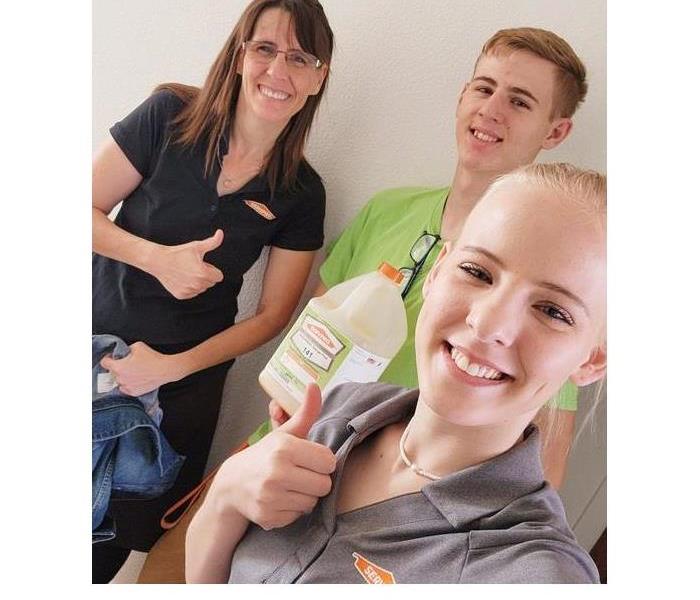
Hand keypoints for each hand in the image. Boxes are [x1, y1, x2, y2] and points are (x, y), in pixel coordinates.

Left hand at [100, 341, 180, 395]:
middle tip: (128, 364)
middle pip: (112, 372)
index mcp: (119, 367)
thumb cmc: (153, 358)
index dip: (108, 358)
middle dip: (118, 367)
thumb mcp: (138, 346)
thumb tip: (125, 353)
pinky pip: (126, 388)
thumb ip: (127, 349)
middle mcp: (120, 378)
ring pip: (119, 381)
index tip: (113, 357)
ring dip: (123, 376)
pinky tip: (137, 378)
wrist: (165, 370)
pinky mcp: (134, 392)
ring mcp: (127, 387)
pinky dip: (129, 384)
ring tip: (134, 372)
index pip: (104, 363)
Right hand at [150, 229, 224, 299]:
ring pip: (202, 288)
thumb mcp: (197, 246)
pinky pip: (192, 293)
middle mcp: (197, 285)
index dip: (211, 269)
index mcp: (204, 274)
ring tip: (187, 272)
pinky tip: (182, 278)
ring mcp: (189, 291)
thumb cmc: (178, 253)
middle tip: (193, 267)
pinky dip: (189, 287)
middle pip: (211, 283)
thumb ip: (212, 242)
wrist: (159, 260)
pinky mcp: (181, 295)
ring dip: (198, 282)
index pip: (219, 277)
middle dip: (206, 275)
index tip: (202, 264)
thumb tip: (220, 233)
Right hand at [211, 384, 335, 530]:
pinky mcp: (268, 517)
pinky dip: (292, 509)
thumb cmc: (265, 455)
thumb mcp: (284, 432)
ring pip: (312, 502)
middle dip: (316, 480)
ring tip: (290, 486)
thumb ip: (305, 412)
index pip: (329, 461)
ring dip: (305, 495)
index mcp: (284, 448)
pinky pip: (298, 516)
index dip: (322, 461)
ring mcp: (271, 497)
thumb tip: (314, 385)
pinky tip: (280, 499)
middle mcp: (277, 472)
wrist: (231, 484)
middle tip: (301, 474)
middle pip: (324, 485)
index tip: (310, 459)